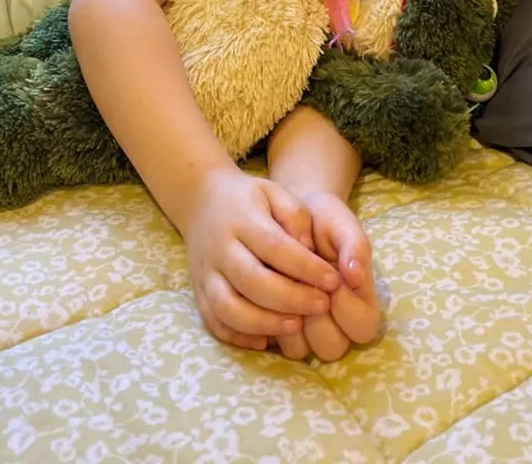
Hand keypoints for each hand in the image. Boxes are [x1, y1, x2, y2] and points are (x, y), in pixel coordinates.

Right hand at [182, 169, 340, 350]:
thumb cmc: (247, 198)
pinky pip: (214, 322)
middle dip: (291, 298)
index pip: (275, 247)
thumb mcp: (273, 191)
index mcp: (241, 220)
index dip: (305, 267)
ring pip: (229, 308)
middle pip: (252, 281)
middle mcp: (219, 249)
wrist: (200, 201)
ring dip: (264, 323)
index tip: (333, 280)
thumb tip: (309, 249)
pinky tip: (266, 340)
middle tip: (322, 305)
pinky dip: (238, 336)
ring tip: (296, 325)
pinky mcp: (198, 293)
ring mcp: (205, 273)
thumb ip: (295, 215)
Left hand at [275, 191, 380, 361]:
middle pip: (331, 348)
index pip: (363, 328)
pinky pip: (272, 341)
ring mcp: (305, 330)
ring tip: (285, 285)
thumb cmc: (323, 220)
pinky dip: (267, 320)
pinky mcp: (277, 327)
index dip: (347, 307)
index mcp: (360, 302)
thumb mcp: (343, 225)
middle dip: (316, 317)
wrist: (290, 213)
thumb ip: (355, 247)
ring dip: (290, 319)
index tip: (333, 279)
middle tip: (305, 284)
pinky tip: (265, 291)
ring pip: (299, 350)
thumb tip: (356, 277)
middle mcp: (335, 323)